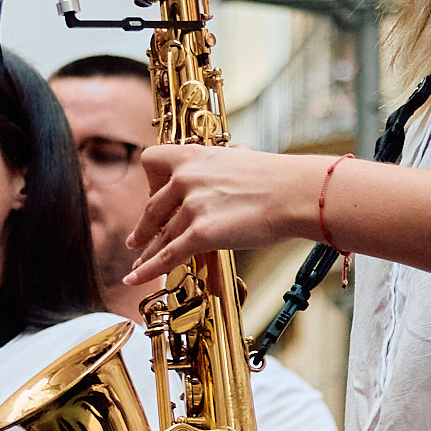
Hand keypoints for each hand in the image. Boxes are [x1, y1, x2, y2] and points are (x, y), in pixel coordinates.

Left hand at [123, 146, 324, 284]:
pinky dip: (147, 270)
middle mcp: (186, 178)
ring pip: (160, 236)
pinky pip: (167, 256)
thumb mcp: (247, 158)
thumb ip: (232, 156)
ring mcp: (192, 207)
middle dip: (145, 227)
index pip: (151, 161)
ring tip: (138, 263)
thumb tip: (236, 151)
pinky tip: (134, 279)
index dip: (151, 182)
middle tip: (137, 238)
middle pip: (152, 207)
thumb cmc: (280, 179)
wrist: (296, 194)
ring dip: (147, 252)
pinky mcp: (201, 234)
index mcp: (195, 156)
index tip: (156, 195)